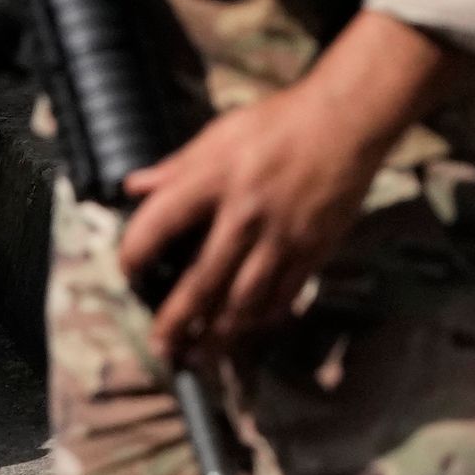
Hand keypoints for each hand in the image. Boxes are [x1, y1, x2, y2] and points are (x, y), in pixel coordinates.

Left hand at [113, 12, 446, 362]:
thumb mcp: (222, 132)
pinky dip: (261, 319)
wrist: (347, 120)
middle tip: (161, 346)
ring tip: (198, 354)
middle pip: (201, 282)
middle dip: (176, 321)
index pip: (160, 223)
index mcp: (216, 178)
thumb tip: (133, 186)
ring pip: (243, 301)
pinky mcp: (312, 248)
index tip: (128, 273)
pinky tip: (245, 330)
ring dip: (218, 335)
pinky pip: (282, 296)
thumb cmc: (281, 121)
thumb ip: (177, 165)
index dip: (134, 253)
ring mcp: (281, 236)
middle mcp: (245, 213)